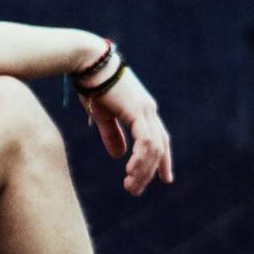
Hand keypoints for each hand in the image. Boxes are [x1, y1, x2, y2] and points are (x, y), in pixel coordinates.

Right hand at [81, 69, 172, 195]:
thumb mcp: (103, 114)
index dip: (163, 160)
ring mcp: (146, 110)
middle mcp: (149, 110)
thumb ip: (112, 134)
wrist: (88, 64)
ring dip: (144, 170)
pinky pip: (145, 142)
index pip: (160, 139)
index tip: (165, 179)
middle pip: (159, 147)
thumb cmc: (92, 85)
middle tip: (136, 189)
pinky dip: (140, 159)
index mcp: (143, 110)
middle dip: (150, 171)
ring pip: (154, 148)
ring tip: (130, 186)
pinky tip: (131, 171)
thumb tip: (119, 155)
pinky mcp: (137, 110)